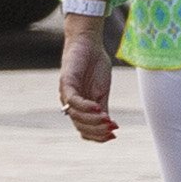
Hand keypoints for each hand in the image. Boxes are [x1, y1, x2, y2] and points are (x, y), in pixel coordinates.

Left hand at [57, 17, 117, 143]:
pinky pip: (73, 100)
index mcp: (79, 108)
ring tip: (108, 121)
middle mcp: (70, 104)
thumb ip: (103, 109)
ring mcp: (66, 93)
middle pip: (80, 127)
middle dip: (97, 131)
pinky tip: (98, 108)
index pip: (84, 130)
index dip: (97, 137)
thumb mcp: (102, 93)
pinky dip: (86, 107)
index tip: (114, 136)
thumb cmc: (95, 68)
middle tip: (112, 129)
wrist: (89, 44)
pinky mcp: (66, 82)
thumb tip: (110, 128)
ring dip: (93, 121)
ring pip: (76, 116)